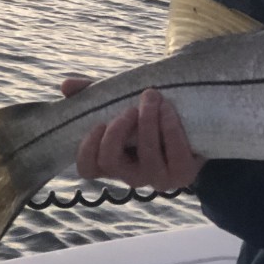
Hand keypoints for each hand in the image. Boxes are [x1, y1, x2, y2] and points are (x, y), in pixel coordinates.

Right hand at [61, 79, 205, 190]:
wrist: (196, 126)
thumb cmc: (151, 117)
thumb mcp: (122, 102)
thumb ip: (95, 95)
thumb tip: (66, 85)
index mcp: (113, 162)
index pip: (87, 168)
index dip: (88, 147)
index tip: (100, 122)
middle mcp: (131, 176)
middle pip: (111, 160)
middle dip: (118, 130)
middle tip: (130, 108)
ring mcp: (157, 178)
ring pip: (146, 155)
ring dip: (148, 121)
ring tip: (153, 97)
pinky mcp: (182, 174)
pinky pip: (175, 153)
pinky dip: (170, 127)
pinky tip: (169, 109)